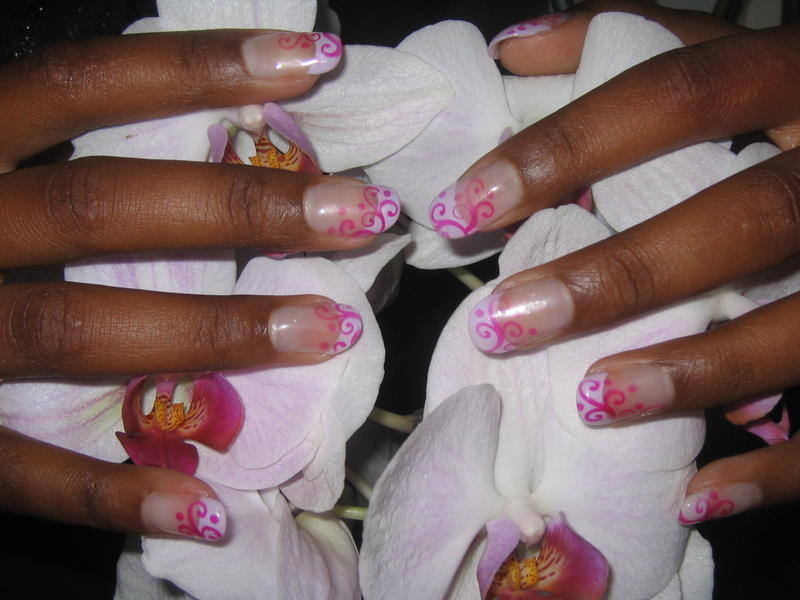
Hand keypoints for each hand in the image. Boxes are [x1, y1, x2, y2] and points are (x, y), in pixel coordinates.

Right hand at [0, 27, 381, 537]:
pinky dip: (115, 493)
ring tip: (329, 328)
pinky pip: (22, 472)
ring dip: (214, 333)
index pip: (82, 83)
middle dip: (242, 208)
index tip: (309, 62)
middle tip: (363, 211)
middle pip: (101, 206)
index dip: (198, 66)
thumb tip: (215, 127)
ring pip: (76, 331)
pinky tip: (210, 507)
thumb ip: (55, 149)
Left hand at [460, 0, 799, 522]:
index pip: (683, 91)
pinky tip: (693, 494)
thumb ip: (638, 42)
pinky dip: (776, 471)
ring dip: (691, 372)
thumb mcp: (735, 62)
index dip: (570, 145)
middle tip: (504, 318)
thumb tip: (516, 51)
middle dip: (619, 275)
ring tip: (588, 400)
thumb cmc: (793, 113)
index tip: (468, 201)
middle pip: (747, 217)